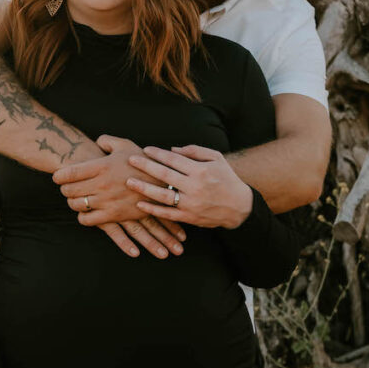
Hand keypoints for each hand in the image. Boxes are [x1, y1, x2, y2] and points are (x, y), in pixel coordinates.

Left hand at [55, 135, 184, 258]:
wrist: (163, 184)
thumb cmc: (143, 164)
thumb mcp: (126, 145)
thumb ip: (107, 141)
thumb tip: (96, 141)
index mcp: (102, 166)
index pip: (69, 173)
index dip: (58, 176)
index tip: (57, 177)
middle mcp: (101, 184)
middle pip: (69, 190)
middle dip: (64, 188)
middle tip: (67, 187)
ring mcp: (106, 201)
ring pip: (76, 205)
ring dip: (73, 202)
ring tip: (77, 198)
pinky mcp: (113, 215)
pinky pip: (87, 220)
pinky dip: (83, 217)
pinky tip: (87, 211)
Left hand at [127, 145, 253, 228]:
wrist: (239, 207)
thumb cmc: (226, 178)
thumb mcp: (216, 158)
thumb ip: (194, 151)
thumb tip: (172, 149)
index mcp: (200, 170)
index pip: (174, 159)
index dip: (158, 153)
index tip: (145, 149)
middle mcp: (195, 187)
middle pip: (165, 175)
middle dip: (146, 166)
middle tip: (130, 160)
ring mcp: (191, 203)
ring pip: (163, 195)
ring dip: (144, 188)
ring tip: (129, 181)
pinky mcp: (189, 217)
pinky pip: (168, 214)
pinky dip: (153, 210)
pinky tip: (140, 204)